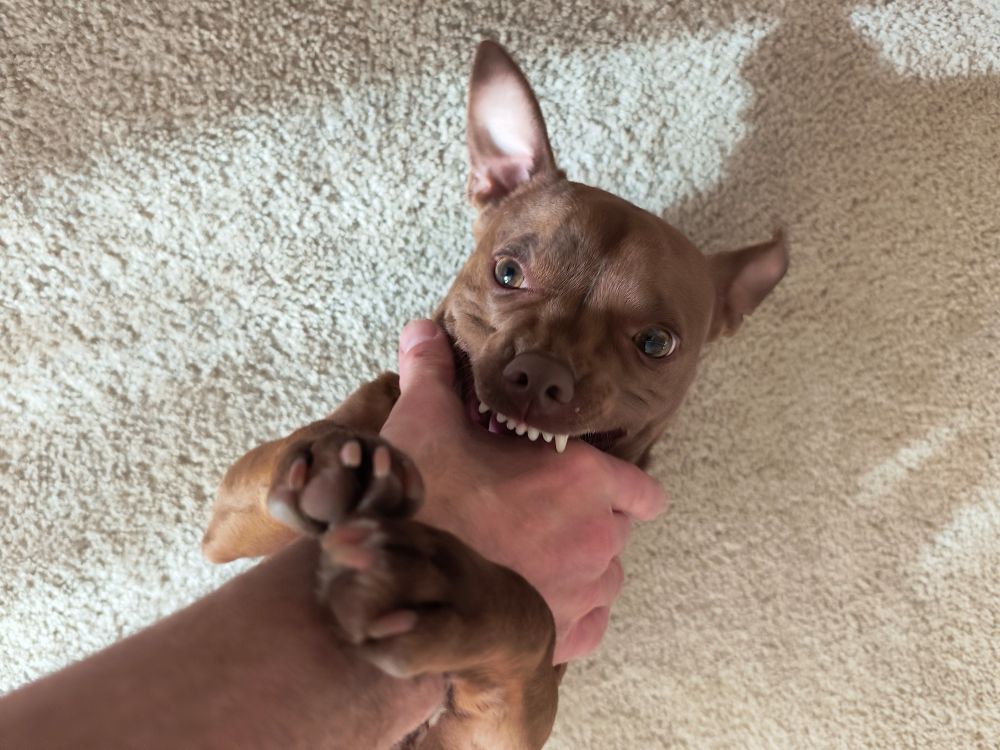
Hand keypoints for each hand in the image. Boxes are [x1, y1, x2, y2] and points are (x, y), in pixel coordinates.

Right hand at [380, 320, 666, 662]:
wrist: (393, 584)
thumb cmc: (420, 499)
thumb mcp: (424, 420)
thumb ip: (432, 371)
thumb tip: (422, 329)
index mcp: (584, 481)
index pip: (643, 490)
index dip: (621, 487)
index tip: (594, 486)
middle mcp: (597, 538)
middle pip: (620, 532)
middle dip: (589, 523)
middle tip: (541, 518)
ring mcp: (582, 593)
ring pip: (606, 579)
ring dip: (581, 570)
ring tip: (535, 559)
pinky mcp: (559, 638)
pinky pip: (591, 627)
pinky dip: (571, 615)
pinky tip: (537, 600)